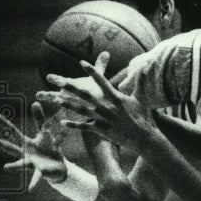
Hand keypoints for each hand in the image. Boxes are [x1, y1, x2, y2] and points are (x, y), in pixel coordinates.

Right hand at [0, 102, 66, 189]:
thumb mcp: (46, 133)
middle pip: (11, 147)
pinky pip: (36, 177)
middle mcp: (26, 153)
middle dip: (0, 143)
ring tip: (6, 168)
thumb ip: (40, 119)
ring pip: (21, 164)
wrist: (58, 167)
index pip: (14, 131)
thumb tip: (35, 102)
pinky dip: (33, 183)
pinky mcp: (40, 171)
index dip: (6, 123)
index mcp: (27, 143)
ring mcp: (32, 163)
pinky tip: (29, 190)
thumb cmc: (49, 149)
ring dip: (14, 166)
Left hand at [38, 52, 155, 150]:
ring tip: (56, 99)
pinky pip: (84, 126)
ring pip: (82, 110)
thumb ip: (139, 83)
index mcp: (116, 97)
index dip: (92, 71)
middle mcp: (107, 107)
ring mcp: (103, 119)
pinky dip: (73, 124)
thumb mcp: (140, 99)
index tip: (82, 62)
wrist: (144, 138)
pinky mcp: (102, 130)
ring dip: (68, 104)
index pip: (102, 81)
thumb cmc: (143, 117)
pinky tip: (62, 122)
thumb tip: (144, 69)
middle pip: (85, 94)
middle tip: (58, 81)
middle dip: (71, 87)